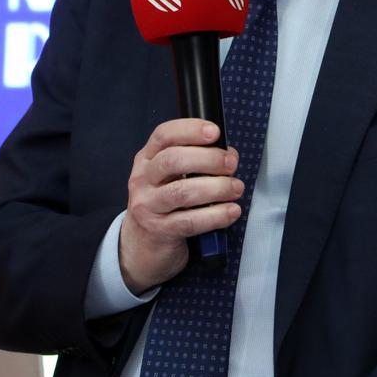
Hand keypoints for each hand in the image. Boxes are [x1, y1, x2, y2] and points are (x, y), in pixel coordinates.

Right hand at [119, 118, 242, 293]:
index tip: (214, 132)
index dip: (190, 130)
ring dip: (216, 187)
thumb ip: (194, 161)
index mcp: (147, 158)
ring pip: (182, 192)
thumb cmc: (164, 204)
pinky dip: (216, 215)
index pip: (164, 135)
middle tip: (231, 165)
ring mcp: (148, 205)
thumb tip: (228, 153)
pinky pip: (190, 221)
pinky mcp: (159, 230)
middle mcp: (143, 179)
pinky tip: (231, 211)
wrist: (141, 246)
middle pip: (172, 160)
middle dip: (208, 159)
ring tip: (236, 188)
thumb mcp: (170, 177)